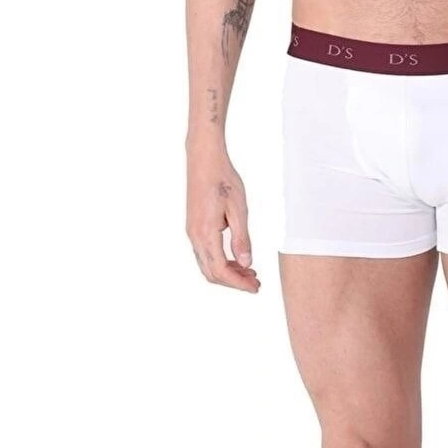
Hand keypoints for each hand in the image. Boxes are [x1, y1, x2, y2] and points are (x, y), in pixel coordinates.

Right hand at [186, 151, 260, 292]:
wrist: (203, 160)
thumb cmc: (223, 179)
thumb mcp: (239, 209)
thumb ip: (242, 238)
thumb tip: (246, 264)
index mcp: (205, 233)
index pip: (221, 270)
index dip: (239, 283)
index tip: (255, 288)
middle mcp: (195, 237)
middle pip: (212, 272)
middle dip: (234, 282)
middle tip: (256, 283)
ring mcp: (192, 233)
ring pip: (207, 265)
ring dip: (228, 273)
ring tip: (250, 272)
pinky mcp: (194, 227)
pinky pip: (205, 254)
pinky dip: (221, 262)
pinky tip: (237, 258)